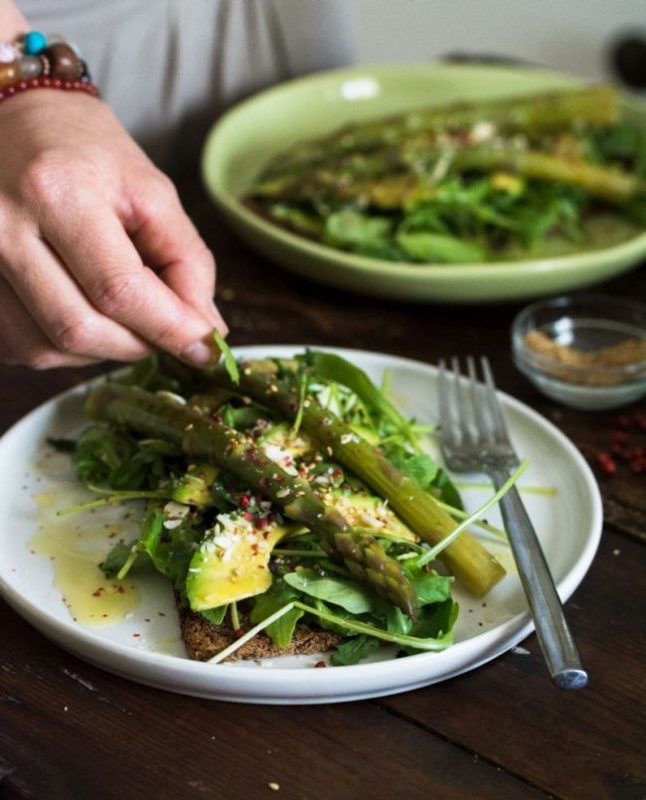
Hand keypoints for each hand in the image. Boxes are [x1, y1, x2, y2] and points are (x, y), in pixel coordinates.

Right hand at [0, 89, 225, 368]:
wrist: (9, 117)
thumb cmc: (85, 150)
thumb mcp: (150, 190)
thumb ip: (187, 261)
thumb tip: (206, 331)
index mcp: (56, 192)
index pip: (120, 290)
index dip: (170, 329)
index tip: (206, 348)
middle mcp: (3, 228)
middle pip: (80, 328)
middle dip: (137, 345)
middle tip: (166, 333)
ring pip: (46, 348)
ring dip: (101, 351)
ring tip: (124, 319)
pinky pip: (18, 346)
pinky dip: (62, 348)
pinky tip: (84, 315)